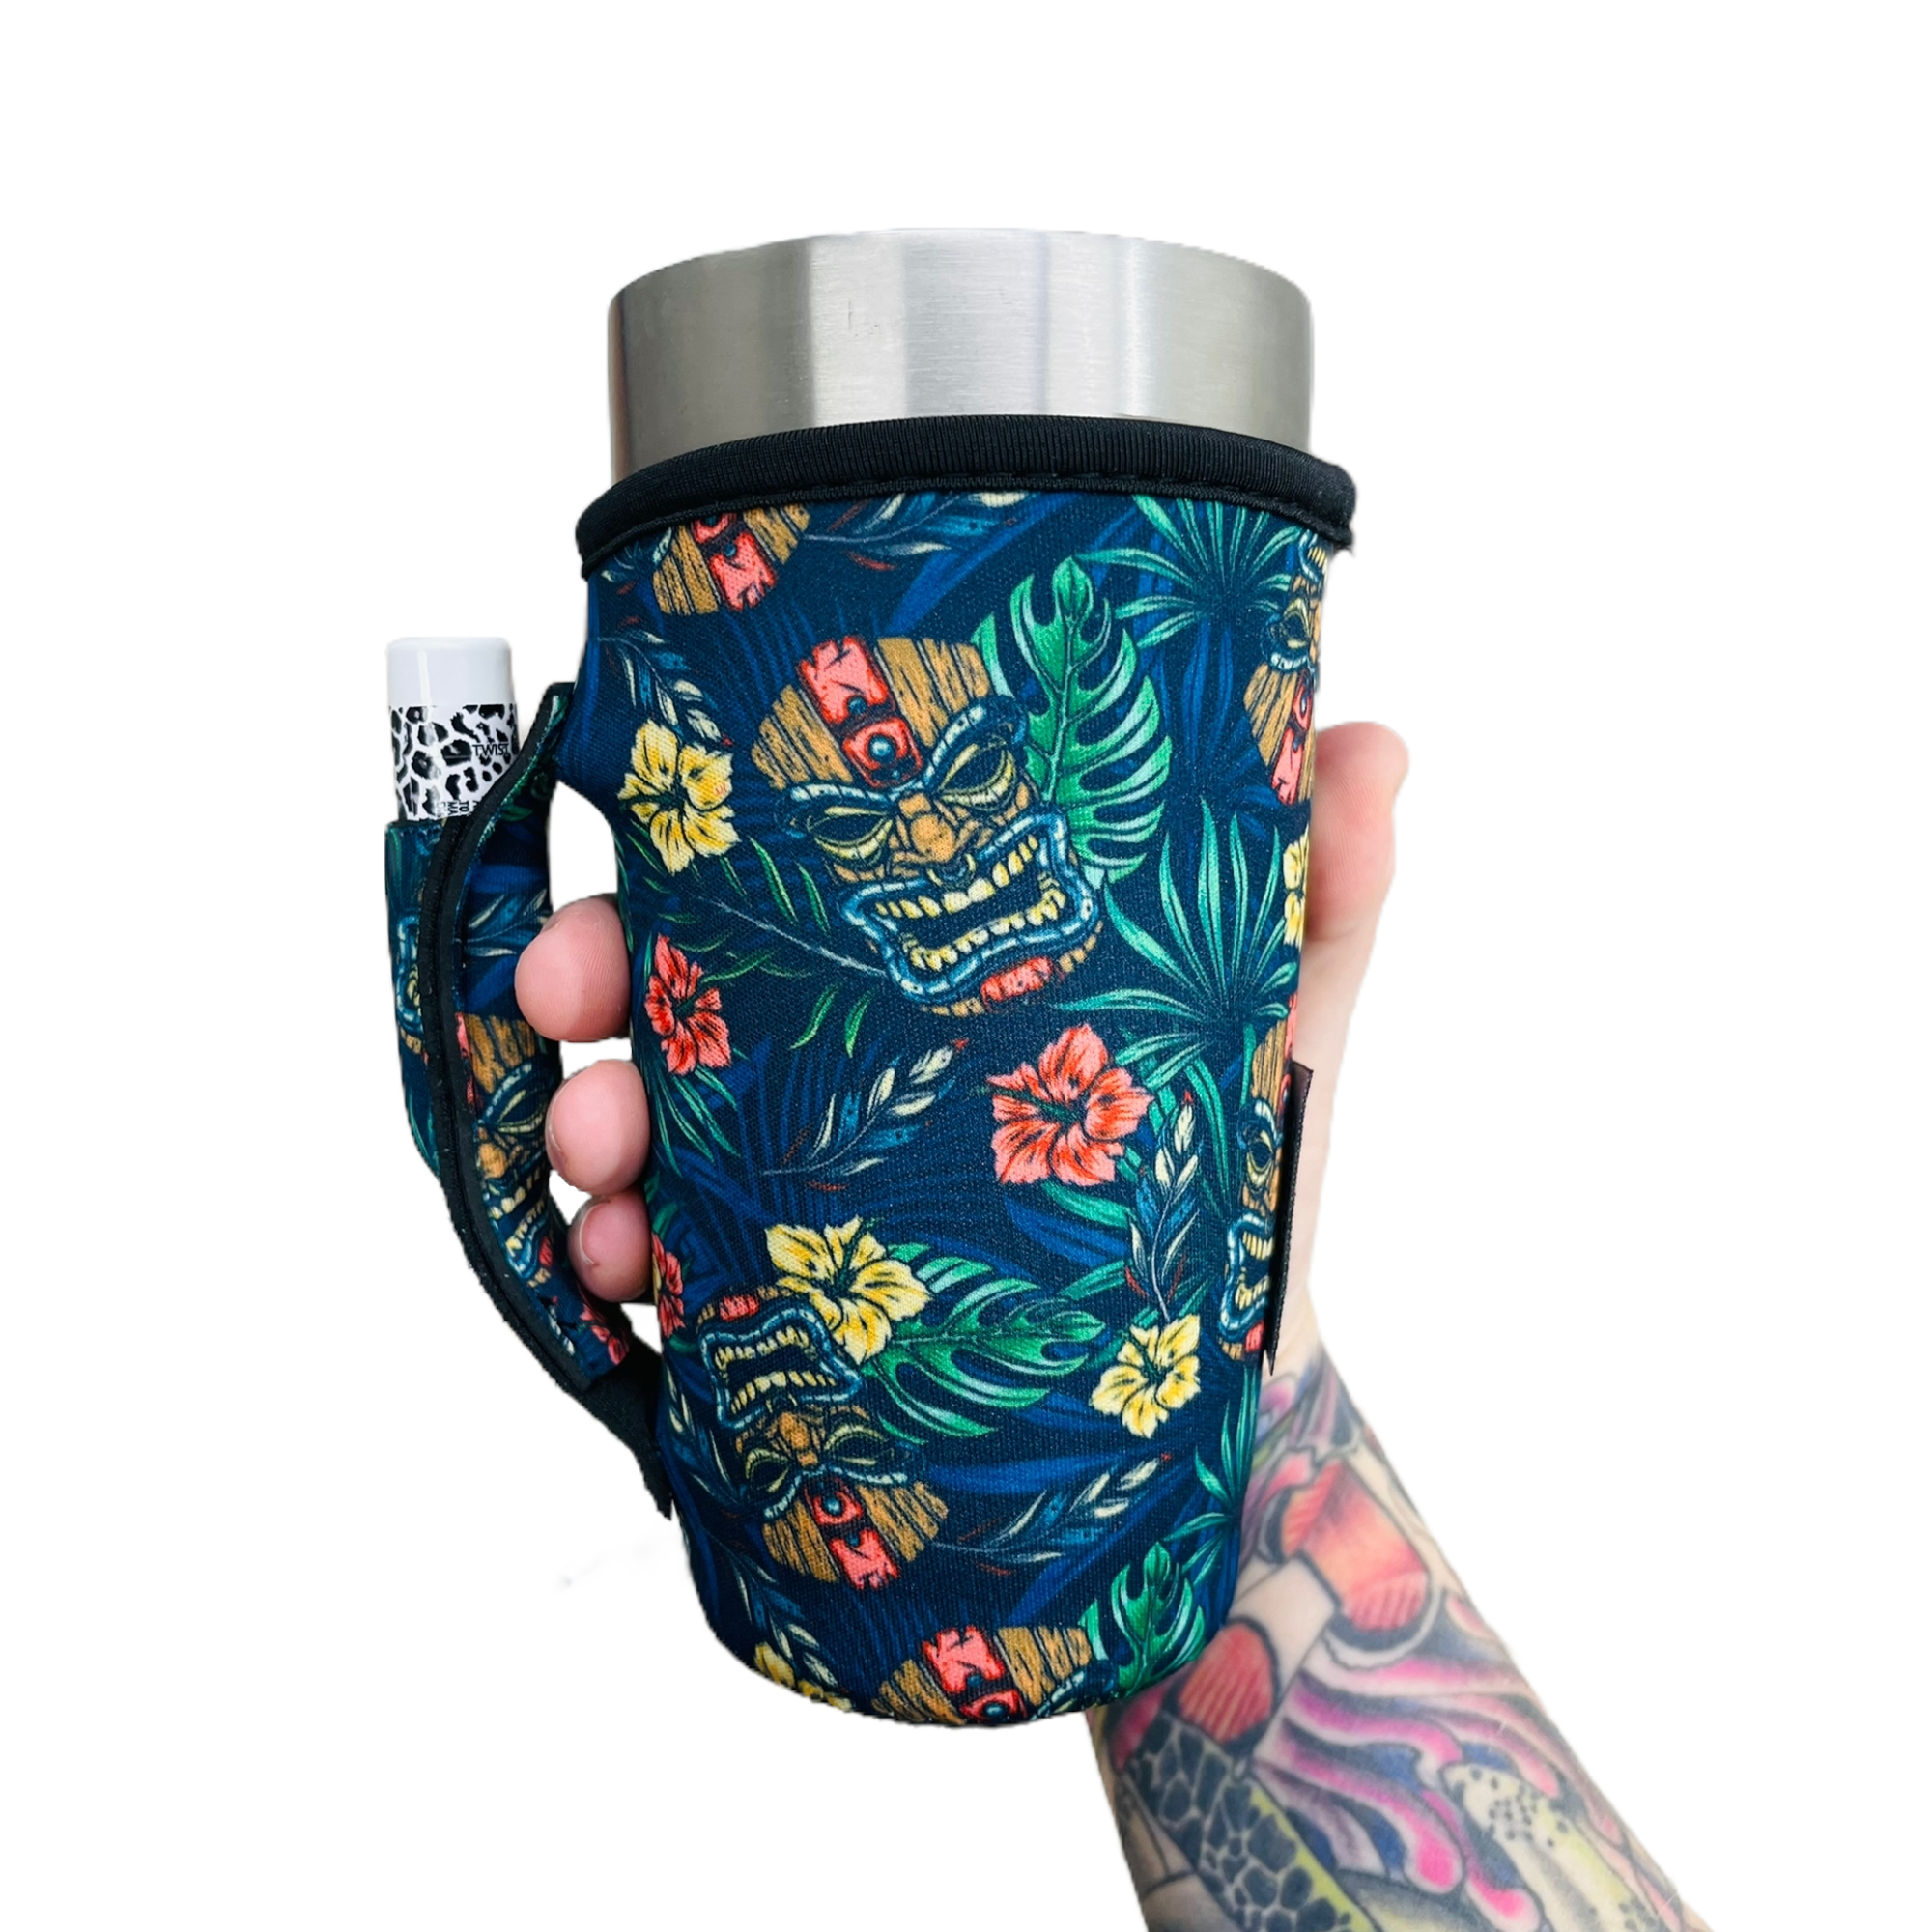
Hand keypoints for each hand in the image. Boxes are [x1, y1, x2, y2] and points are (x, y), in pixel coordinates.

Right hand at [513, 722, 1409, 1355]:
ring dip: (587, 1136)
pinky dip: (620, 1272)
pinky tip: (626, 1281)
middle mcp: (836, 1065)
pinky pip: (668, 1277)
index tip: (618, 874)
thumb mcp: (1278, 1037)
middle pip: (665, 992)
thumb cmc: (1237, 1194)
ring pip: (640, 1130)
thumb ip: (1323, 901)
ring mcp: (800, 1186)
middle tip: (575, 1007)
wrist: (1224, 1407)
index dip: (670, 866)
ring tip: (602, 1178)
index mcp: (916, 977)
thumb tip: (1376, 743)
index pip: (769, 886)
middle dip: (588, 987)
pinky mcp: (790, 1304)